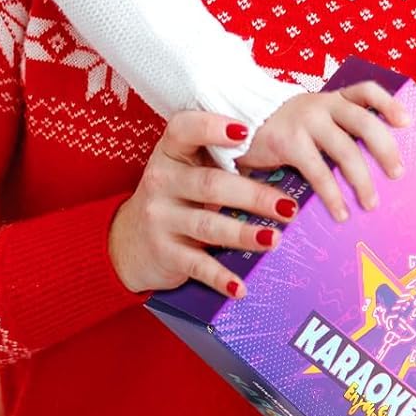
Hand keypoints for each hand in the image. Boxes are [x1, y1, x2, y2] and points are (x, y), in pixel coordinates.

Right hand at [108, 111, 300, 299]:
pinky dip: (220, 277)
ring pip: (207, 225)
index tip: (245, 131)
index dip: (212, 127)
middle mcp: (161, 181)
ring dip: (244, 234)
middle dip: (253, 196)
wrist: (127, 241)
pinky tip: (241, 287)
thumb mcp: (184, 171)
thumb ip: (219, 161)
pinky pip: (195, 265)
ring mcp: (160, 218)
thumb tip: (283, 160)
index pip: (184, 130)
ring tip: (273, 239)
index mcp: (170, 153)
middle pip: (211, 184)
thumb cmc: (173, 197)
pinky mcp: (163, 253)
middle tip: (288, 207)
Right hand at [235, 82, 411, 223]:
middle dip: (385, 148)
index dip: (389, 104)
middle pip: (363, 122)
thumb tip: (371, 169)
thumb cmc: (281, 129)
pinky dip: (332, 194)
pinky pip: (318, 169)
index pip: (366, 91)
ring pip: (345, 149)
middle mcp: (322, 105)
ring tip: (371, 203)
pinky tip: (340, 211)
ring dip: (362, 179)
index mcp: (332, 99)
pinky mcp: (287, 140)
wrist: (236, 121)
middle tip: (397, 174)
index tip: (408, 122)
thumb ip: (335, 134)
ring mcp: (305, 121)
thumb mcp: (311, 123)